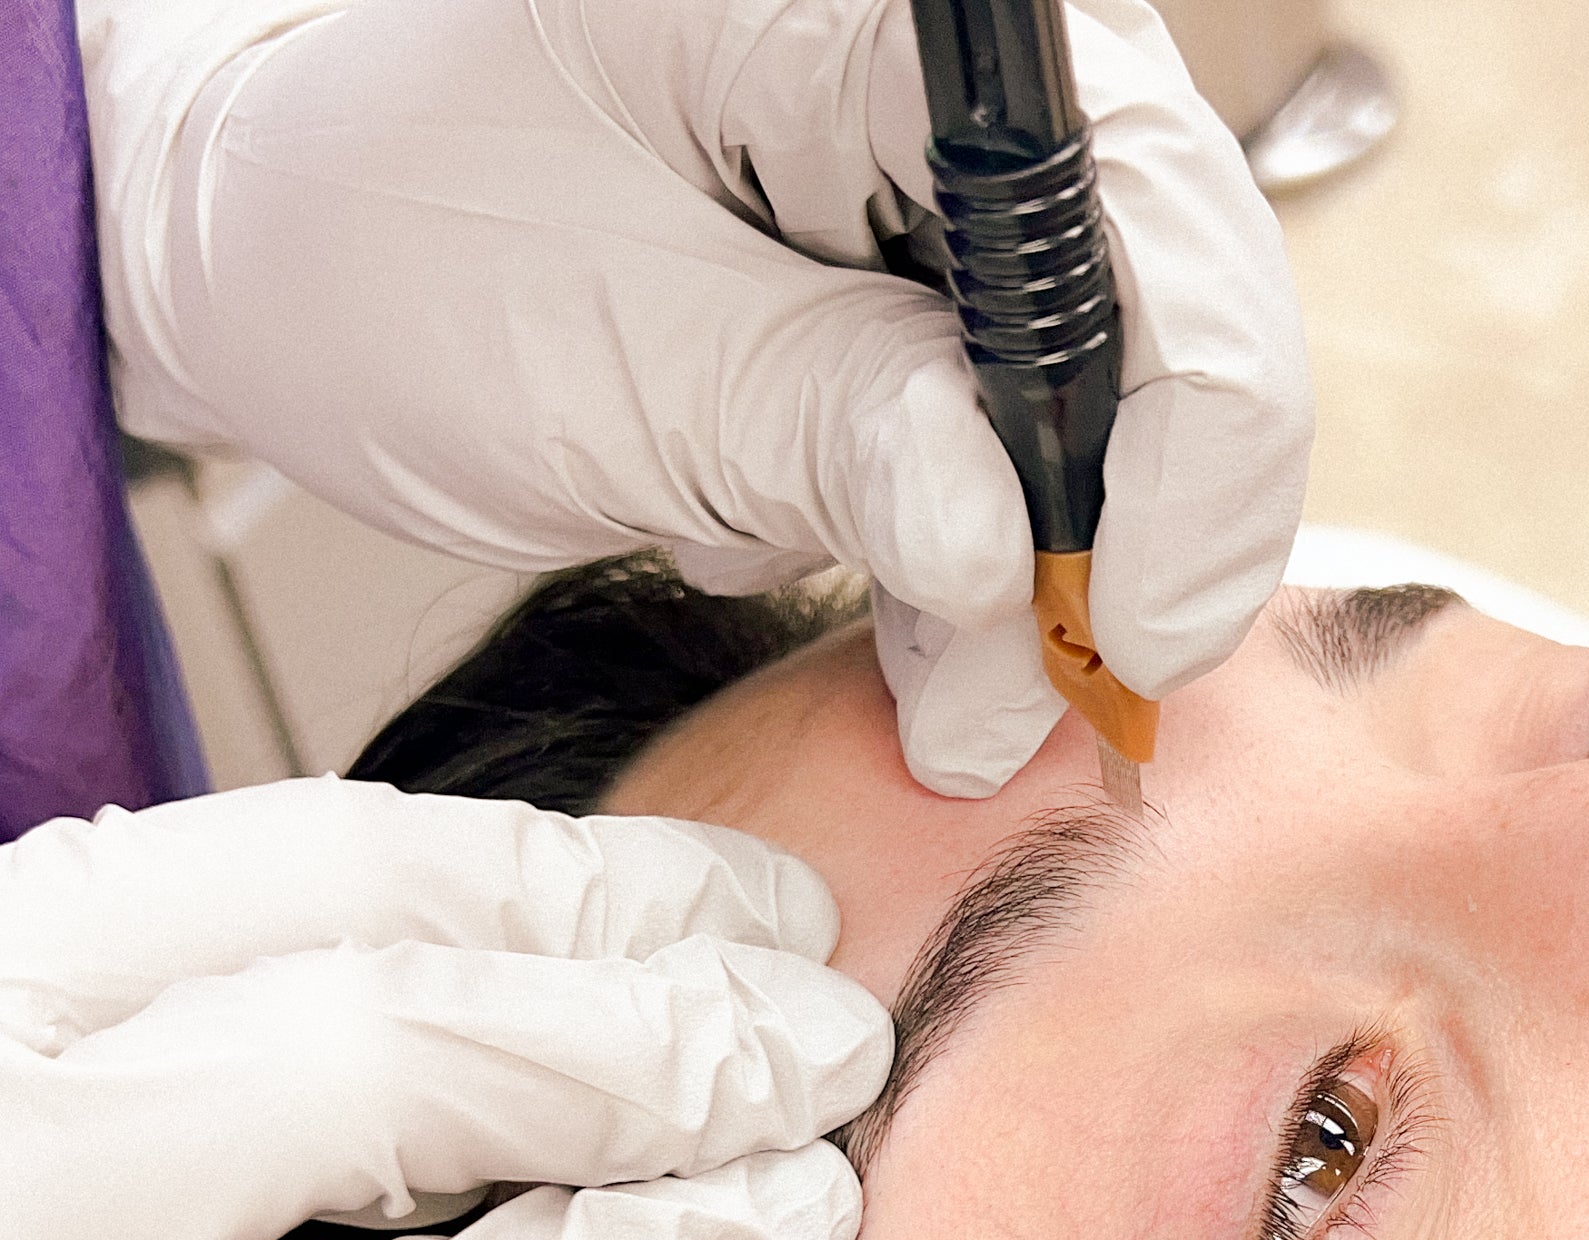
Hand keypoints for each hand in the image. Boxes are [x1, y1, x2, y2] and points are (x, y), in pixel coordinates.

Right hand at [0, 777, 889, 1239]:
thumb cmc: (56, 1178)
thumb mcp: (122, 1018)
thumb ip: (303, 964)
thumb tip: (651, 934)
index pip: (350, 876)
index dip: (615, 881)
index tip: (773, 905)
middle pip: (395, 1068)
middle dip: (672, 1046)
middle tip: (831, 1042)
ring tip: (811, 1203)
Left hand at [84, 0, 1312, 795]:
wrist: (277, 235)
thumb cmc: (380, 232)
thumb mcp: (608, 357)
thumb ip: (829, 437)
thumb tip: (1005, 560)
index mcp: (879, 22)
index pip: (1147, 211)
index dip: (1190, 446)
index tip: (1132, 641)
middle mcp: (950, 85)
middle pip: (1168, 311)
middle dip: (1117, 533)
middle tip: (1017, 701)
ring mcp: (940, 187)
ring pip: (1108, 398)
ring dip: (1035, 570)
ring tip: (933, 687)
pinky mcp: (911, 285)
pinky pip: (1012, 434)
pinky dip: (970, 555)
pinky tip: (874, 587)